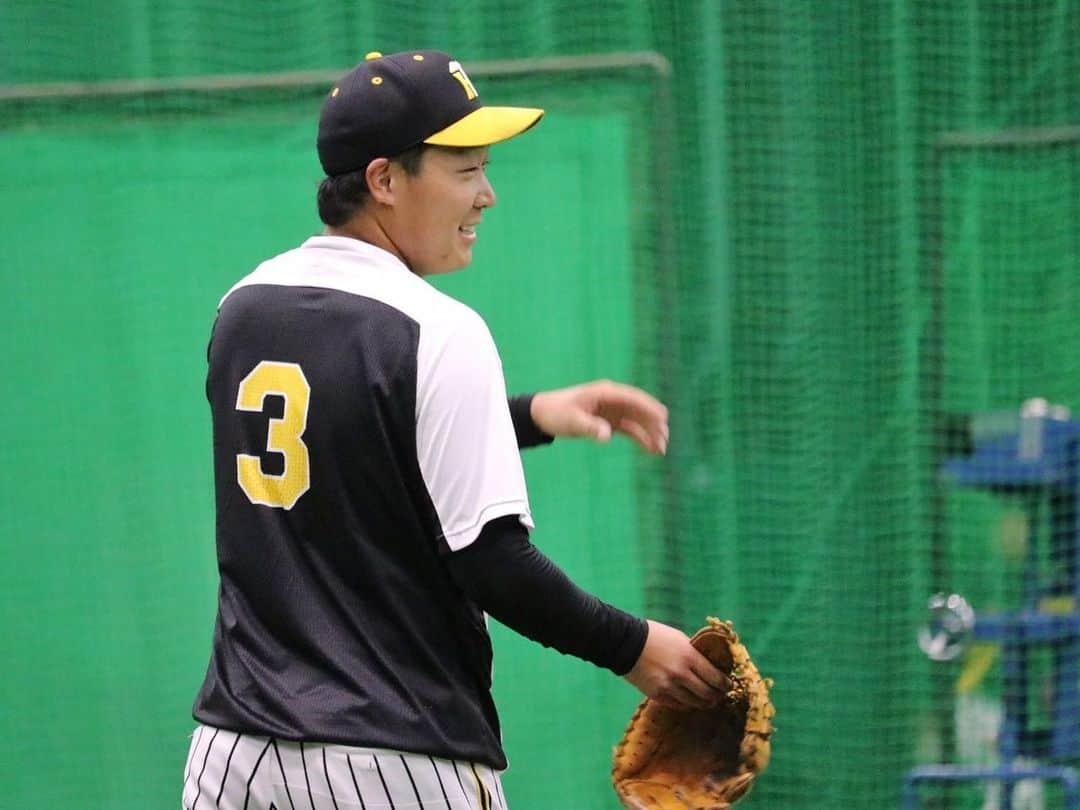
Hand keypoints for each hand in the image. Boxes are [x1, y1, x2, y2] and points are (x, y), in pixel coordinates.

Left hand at [529, 380, 668, 454]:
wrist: (543, 415)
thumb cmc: (556, 413)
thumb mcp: (572, 420)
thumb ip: (590, 427)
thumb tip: (607, 436)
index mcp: (605, 392)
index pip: (632, 397)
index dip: (649, 407)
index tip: (663, 418)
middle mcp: (613, 399)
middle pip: (639, 410)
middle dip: (653, 424)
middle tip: (664, 440)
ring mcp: (613, 411)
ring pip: (637, 421)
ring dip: (650, 433)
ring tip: (661, 450)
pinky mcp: (610, 422)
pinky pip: (630, 430)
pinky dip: (641, 438)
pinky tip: (652, 450)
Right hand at [624, 620, 730, 709]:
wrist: (626, 643)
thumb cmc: (655, 636)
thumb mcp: (679, 638)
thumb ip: (694, 653)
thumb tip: (710, 665)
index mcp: (689, 656)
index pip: (716, 678)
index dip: (725, 684)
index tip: (728, 685)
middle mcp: (680, 674)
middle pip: (707, 693)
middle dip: (717, 696)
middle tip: (720, 695)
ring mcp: (668, 686)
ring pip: (694, 703)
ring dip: (703, 703)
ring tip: (707, 701)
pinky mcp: (656, 695)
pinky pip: (678, 705)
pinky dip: (686, 704)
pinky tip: (689, 700)